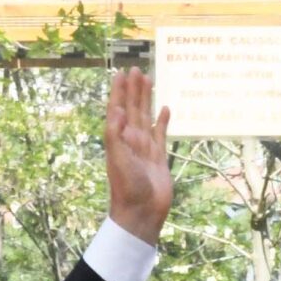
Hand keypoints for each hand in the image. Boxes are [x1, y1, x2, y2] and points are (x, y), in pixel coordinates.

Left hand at [102, 68, 173, 244]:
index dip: (118, 91)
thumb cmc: (126, 187)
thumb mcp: (117, 159)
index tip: (120, 72)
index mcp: (118, 139)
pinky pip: (160, 133)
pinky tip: (165, 108)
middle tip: (136, 69)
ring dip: (146, 99)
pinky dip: (162, 120)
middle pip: (132, 108)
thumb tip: (115, 109)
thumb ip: (115, 134)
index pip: (117, 109)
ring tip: (149, 80)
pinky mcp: (159, 156)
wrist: (141, 212)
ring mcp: (145, 148)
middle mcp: (130, 140)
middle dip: (133, 89)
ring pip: (146, 117)